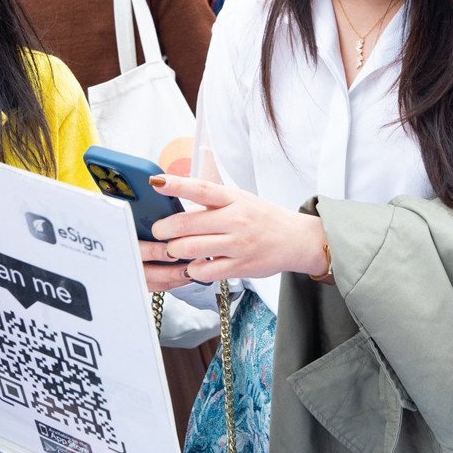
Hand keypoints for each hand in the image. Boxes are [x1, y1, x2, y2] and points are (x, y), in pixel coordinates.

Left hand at [141, 175, 328, 286]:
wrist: (295, 240)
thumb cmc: (262, 217)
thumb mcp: (241, 199)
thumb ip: (213, 200)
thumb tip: (178, 199)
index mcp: (234, 198)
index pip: (202, 189)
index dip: (177, 185)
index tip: (157, 182)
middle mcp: (236, 220)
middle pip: (188, 223)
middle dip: (165, 229)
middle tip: (159, 231)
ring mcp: (238, 245)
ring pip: (192, 248)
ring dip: (175, 250)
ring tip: (174, 249)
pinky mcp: (240, 267)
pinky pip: (205, 270)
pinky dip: (192, 268)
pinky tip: (193, 264)